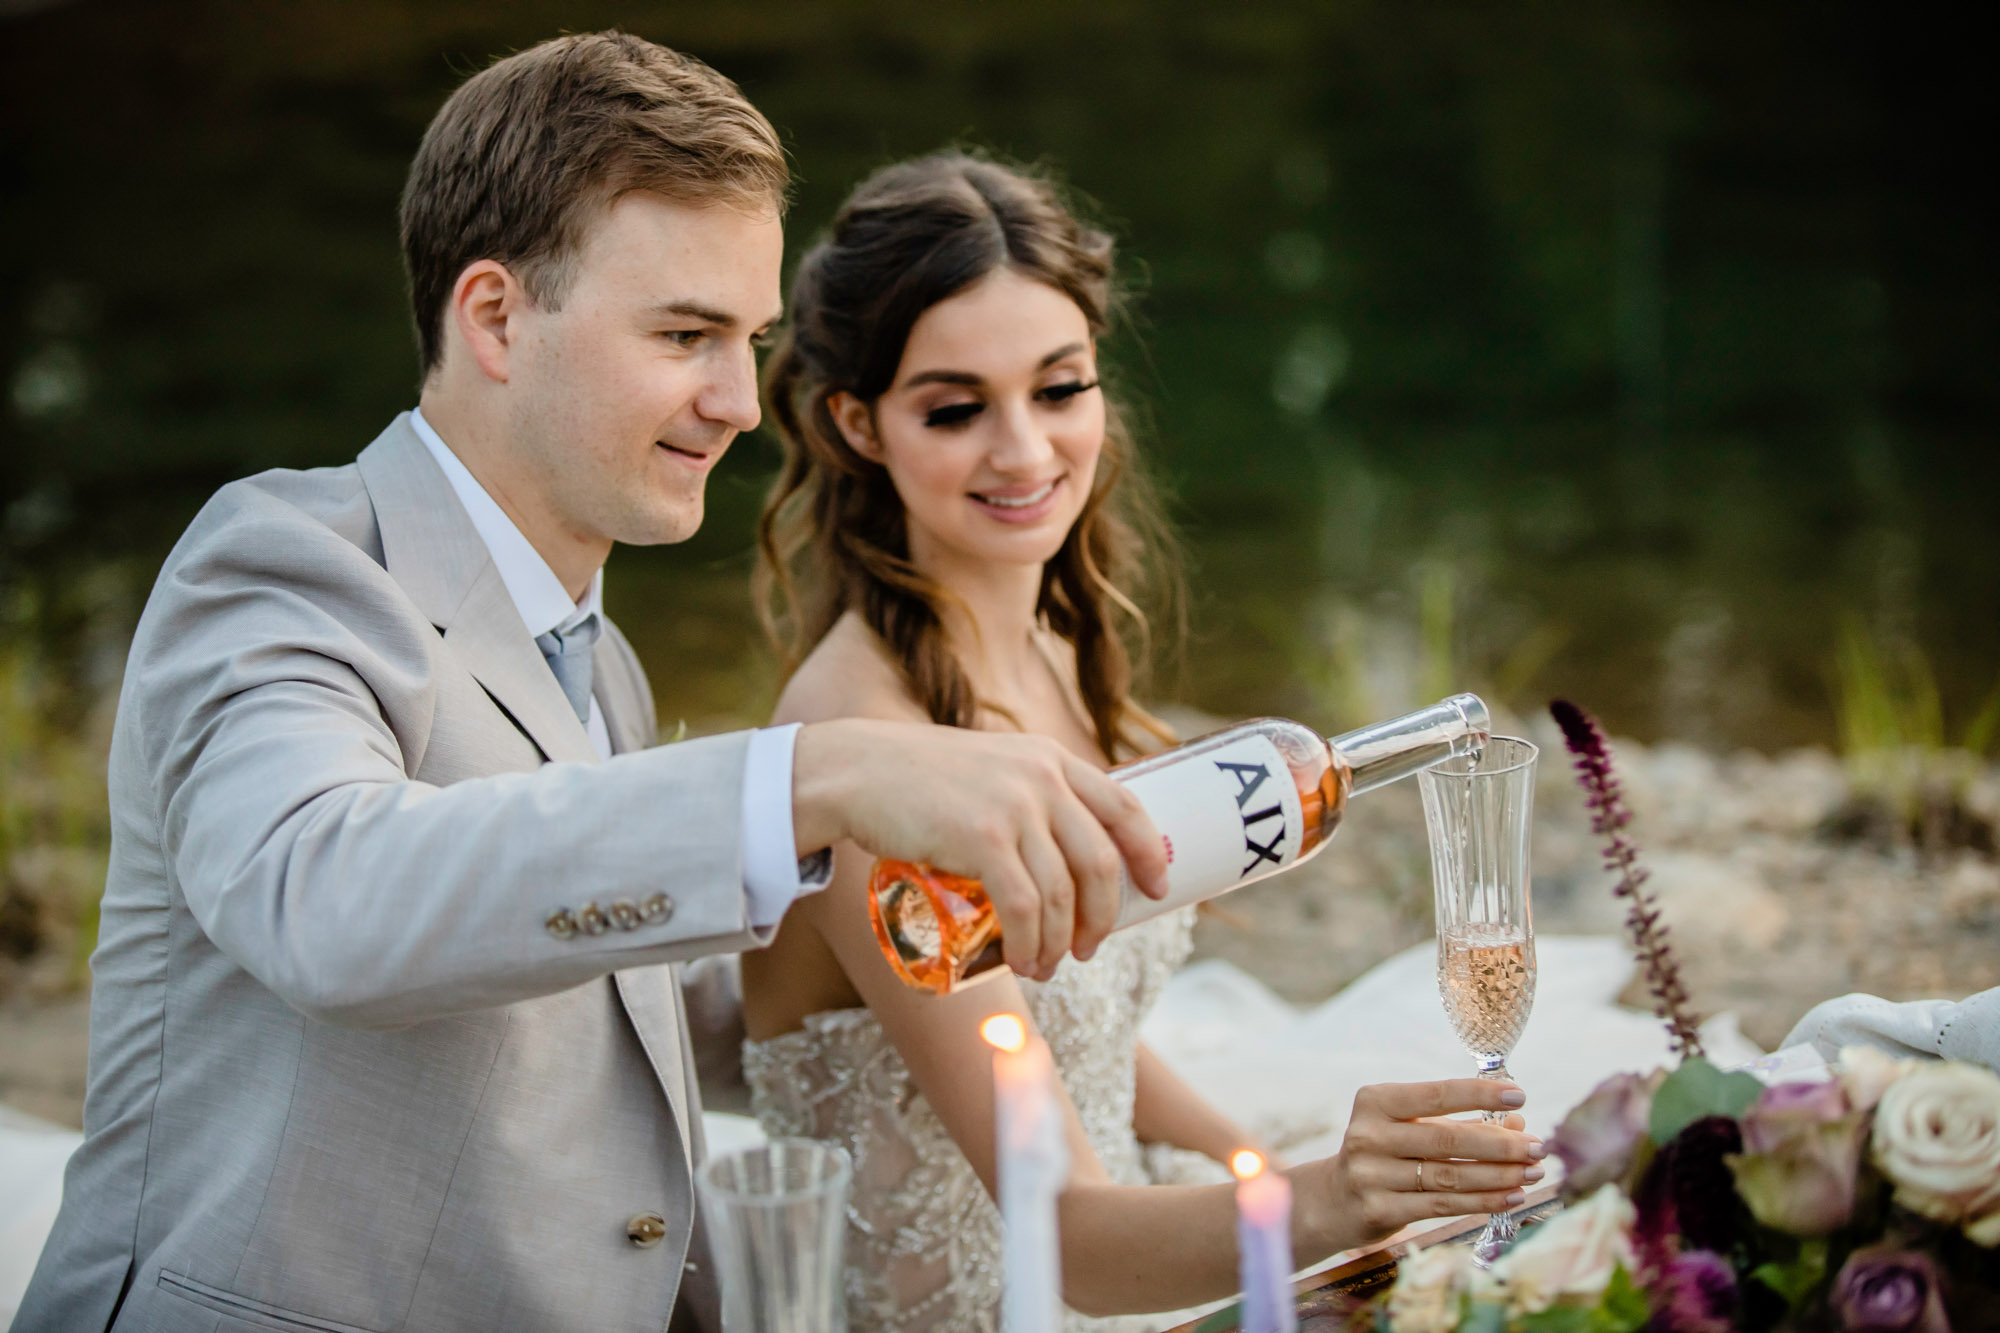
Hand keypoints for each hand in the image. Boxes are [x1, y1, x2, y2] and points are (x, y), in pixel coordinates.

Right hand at [791, 719, 1170, 978]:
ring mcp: (1014, 807)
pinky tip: (1024, 961)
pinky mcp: (982, 838)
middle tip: (1087, 947)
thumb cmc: (917, 778)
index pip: (1125, 805)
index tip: (1157, 888)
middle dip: (1103, 916)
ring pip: (1064, 894)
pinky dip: (1031, 944)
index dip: (1148, 853)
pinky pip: (1025, 908)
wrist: (857, 771)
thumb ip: (1026, 790)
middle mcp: (1042, 778)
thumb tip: (1058, 847)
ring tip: (1046, 965)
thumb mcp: (991, 766)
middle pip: (1102, 861)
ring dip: (1060, 942)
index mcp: (1051, 759)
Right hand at [1300, 1080, 1544, 1251]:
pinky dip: (1483, 1201)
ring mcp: (1372, 1175)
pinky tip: (1511, 1196)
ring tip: (1532, 1173)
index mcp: (1376, 1101)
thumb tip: (1517, 1125)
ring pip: (1450, 1176)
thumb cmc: (1384, 1153)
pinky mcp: (1380, 1210)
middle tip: (1537, 1146)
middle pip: (1448, 1140)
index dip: (1480, 1095)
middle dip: (1500, 1144)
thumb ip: (1458, 1122)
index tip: (1519, 1097)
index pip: (1436, 1094)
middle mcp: (1369, 1135)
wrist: (1334, 1199)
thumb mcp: (1410, 1127)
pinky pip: (1443, 1205)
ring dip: (1499, 1176)